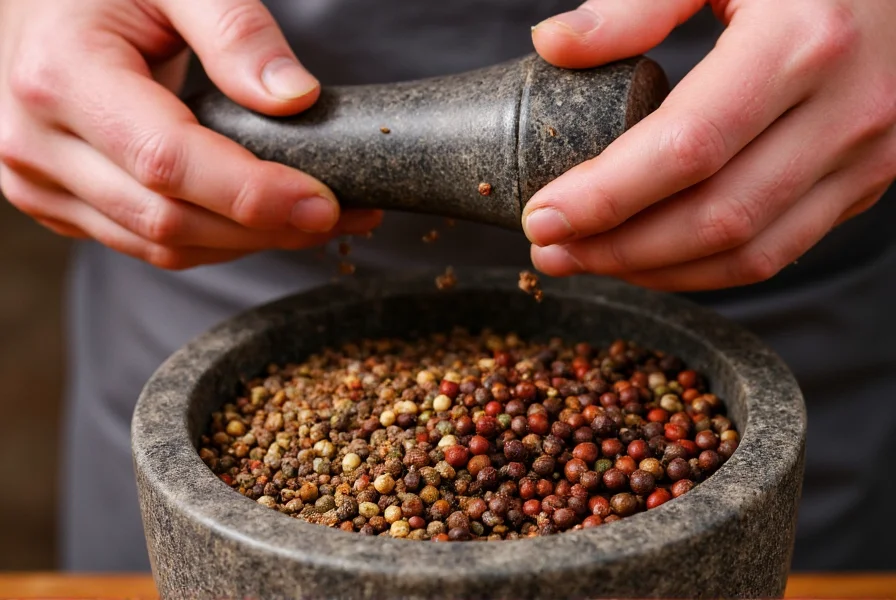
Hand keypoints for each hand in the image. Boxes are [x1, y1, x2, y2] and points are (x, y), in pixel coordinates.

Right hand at [0, 0, 380, 269]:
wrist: (41, 1)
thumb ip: (235, 30)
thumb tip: (296, 98)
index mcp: (60, 74)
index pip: (166, 161)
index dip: (251, 193)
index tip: (324, 201)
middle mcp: (36, 141)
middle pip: (169, 219)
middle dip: (266, 227)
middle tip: (341, 213)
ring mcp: (42, 180)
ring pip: (161, 246)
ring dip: (248, 242)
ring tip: (316, 220)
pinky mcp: (61, 202)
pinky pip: (148, 245)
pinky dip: (215, 240)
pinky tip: (262, 220)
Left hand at [525, 0, 895, 290]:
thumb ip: (637, 2)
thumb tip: (554, 45)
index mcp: (802, 42)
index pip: (687, 149)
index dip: (606, 196)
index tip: (542, 216)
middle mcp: (847, 111)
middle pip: (715, 217)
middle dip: (618, 248)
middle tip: (550, 250)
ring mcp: (866, 156)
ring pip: (749, 253)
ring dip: (656, 271)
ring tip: (588, 261)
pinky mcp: (866, 182)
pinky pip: (778, 250)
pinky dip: (705, 267)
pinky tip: (651, 257)